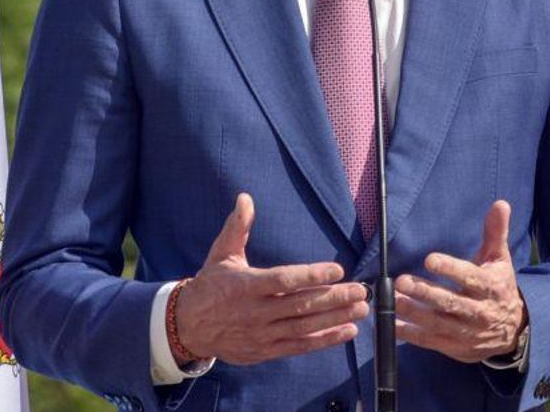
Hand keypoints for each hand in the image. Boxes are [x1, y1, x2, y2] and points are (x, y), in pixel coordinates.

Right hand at [173, 193, 368, 365]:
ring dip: (335, 319)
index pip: (284, 280)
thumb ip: (237, 227)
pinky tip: (346, 331)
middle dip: (334, 298)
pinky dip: (324, 340)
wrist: (189, 326)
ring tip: (360, 309)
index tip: (337, 270)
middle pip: (301, 305)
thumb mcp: (221, 254)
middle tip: (360, 291)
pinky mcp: (265, 351)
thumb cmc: (210, 286)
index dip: (311, 276)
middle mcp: (256, 311)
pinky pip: (299, 346)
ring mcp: (262, 334)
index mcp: (246, 286)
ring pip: (304, 327)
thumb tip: (245, 198)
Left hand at [394, 199, 525, 363]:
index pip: (469, 278)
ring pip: (438, 323)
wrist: (514, 329)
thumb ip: (495, 232)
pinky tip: (394, 324)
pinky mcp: (455, 346)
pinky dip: (412, 334)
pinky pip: (431, 341)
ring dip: (414, 312)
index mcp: (490, 287)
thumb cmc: (499, 286)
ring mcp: (466, 332)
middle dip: (425, 292)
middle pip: (450, 303)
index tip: (429, 259)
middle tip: (402, 280)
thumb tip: (500, 203)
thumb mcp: (499, 259)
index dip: (450, 269)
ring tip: (393, 299)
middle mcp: (479, 311)